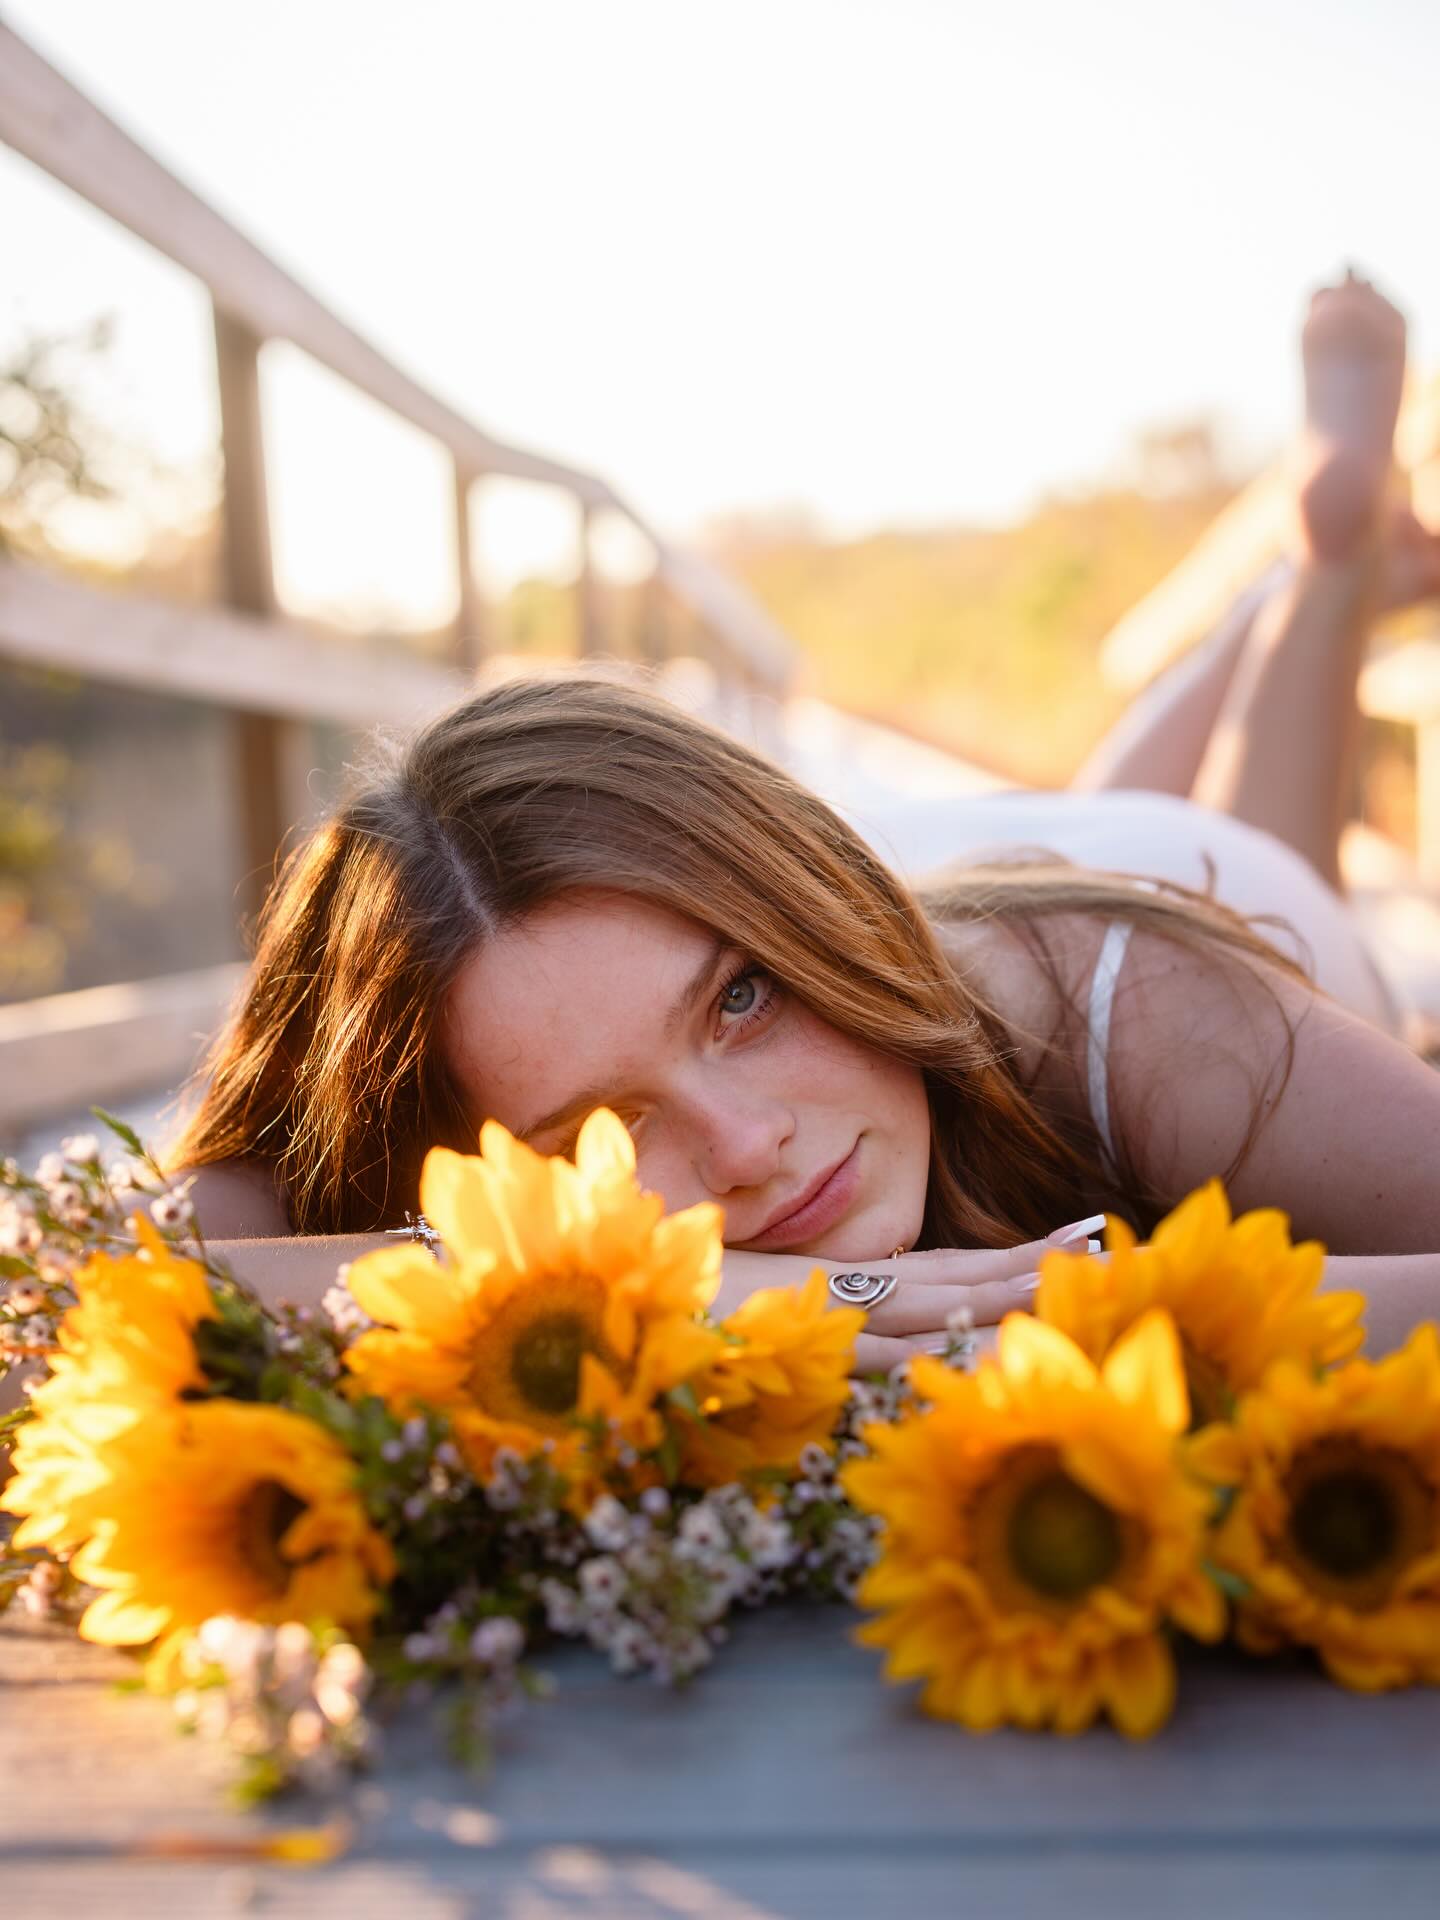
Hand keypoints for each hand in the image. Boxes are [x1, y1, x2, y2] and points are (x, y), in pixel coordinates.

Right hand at [718, 1216, 1102, 1374]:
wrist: (630, 1294)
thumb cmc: (692, 1296)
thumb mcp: (772, 1306)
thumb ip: (822, 1317)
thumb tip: (871, 1330)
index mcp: (853, 1283)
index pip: (954, 1269)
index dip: (1018, 1256)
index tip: (1086, 1238)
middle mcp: (855, 1295)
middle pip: (965, 1280)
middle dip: (1040, 1266)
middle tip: (1119, 1251)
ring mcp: (834, 1318)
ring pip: (936, 1307)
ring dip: (1006, 1293)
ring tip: (1077, 1277)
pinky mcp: (804, 1344)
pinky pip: (878, 1348)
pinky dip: (926, 1345)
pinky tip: (977, 1344)